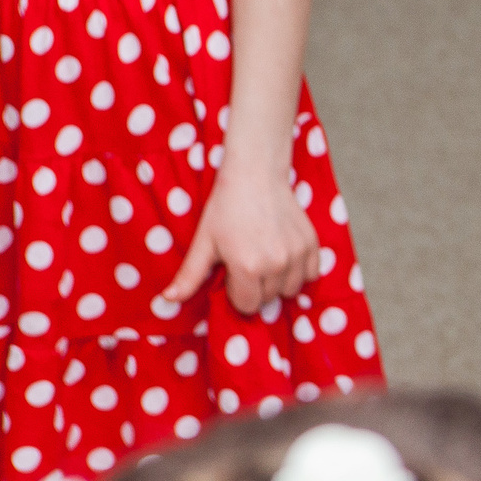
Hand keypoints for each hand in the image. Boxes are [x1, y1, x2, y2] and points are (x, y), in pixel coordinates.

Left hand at [164, 168, 319, 315]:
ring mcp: (297, 254)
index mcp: (248, 268)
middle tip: (247, 264)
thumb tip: (168, 299)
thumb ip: (189, 276)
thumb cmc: (225, 208)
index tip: (232, 274)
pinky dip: (300, 272)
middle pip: (268, 299)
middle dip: (256, 289)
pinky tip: (285, 257)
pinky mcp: (312, 243)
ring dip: (278, 283)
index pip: (246, 306)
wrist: (255, 175)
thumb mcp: (204, 242)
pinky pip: (311, 275)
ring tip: (266, 261)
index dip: (236, 293)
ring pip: (290, 290)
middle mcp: (276, 264)